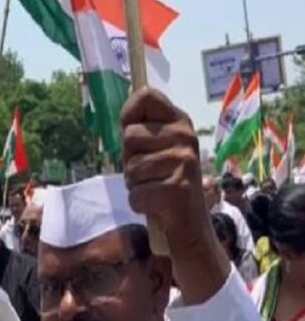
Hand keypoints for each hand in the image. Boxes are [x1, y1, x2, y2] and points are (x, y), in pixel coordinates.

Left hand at [121, 88, 209, 248]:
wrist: (190, 223)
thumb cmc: (164, 180)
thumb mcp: (155, 148)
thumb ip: (141, 129)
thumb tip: (130, 104)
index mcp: (180, 122)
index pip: (146, 97)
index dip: (129, 114)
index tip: (134, 133)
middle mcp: (186, 137)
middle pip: (129, 137)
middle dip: (129, 160)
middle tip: (149, 172)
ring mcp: (184, 163)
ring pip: (130, 168)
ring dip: (135, 184)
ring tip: (155, 187)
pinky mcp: (177, 190)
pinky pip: (136, 194)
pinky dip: (139, 203)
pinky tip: (157, 204)